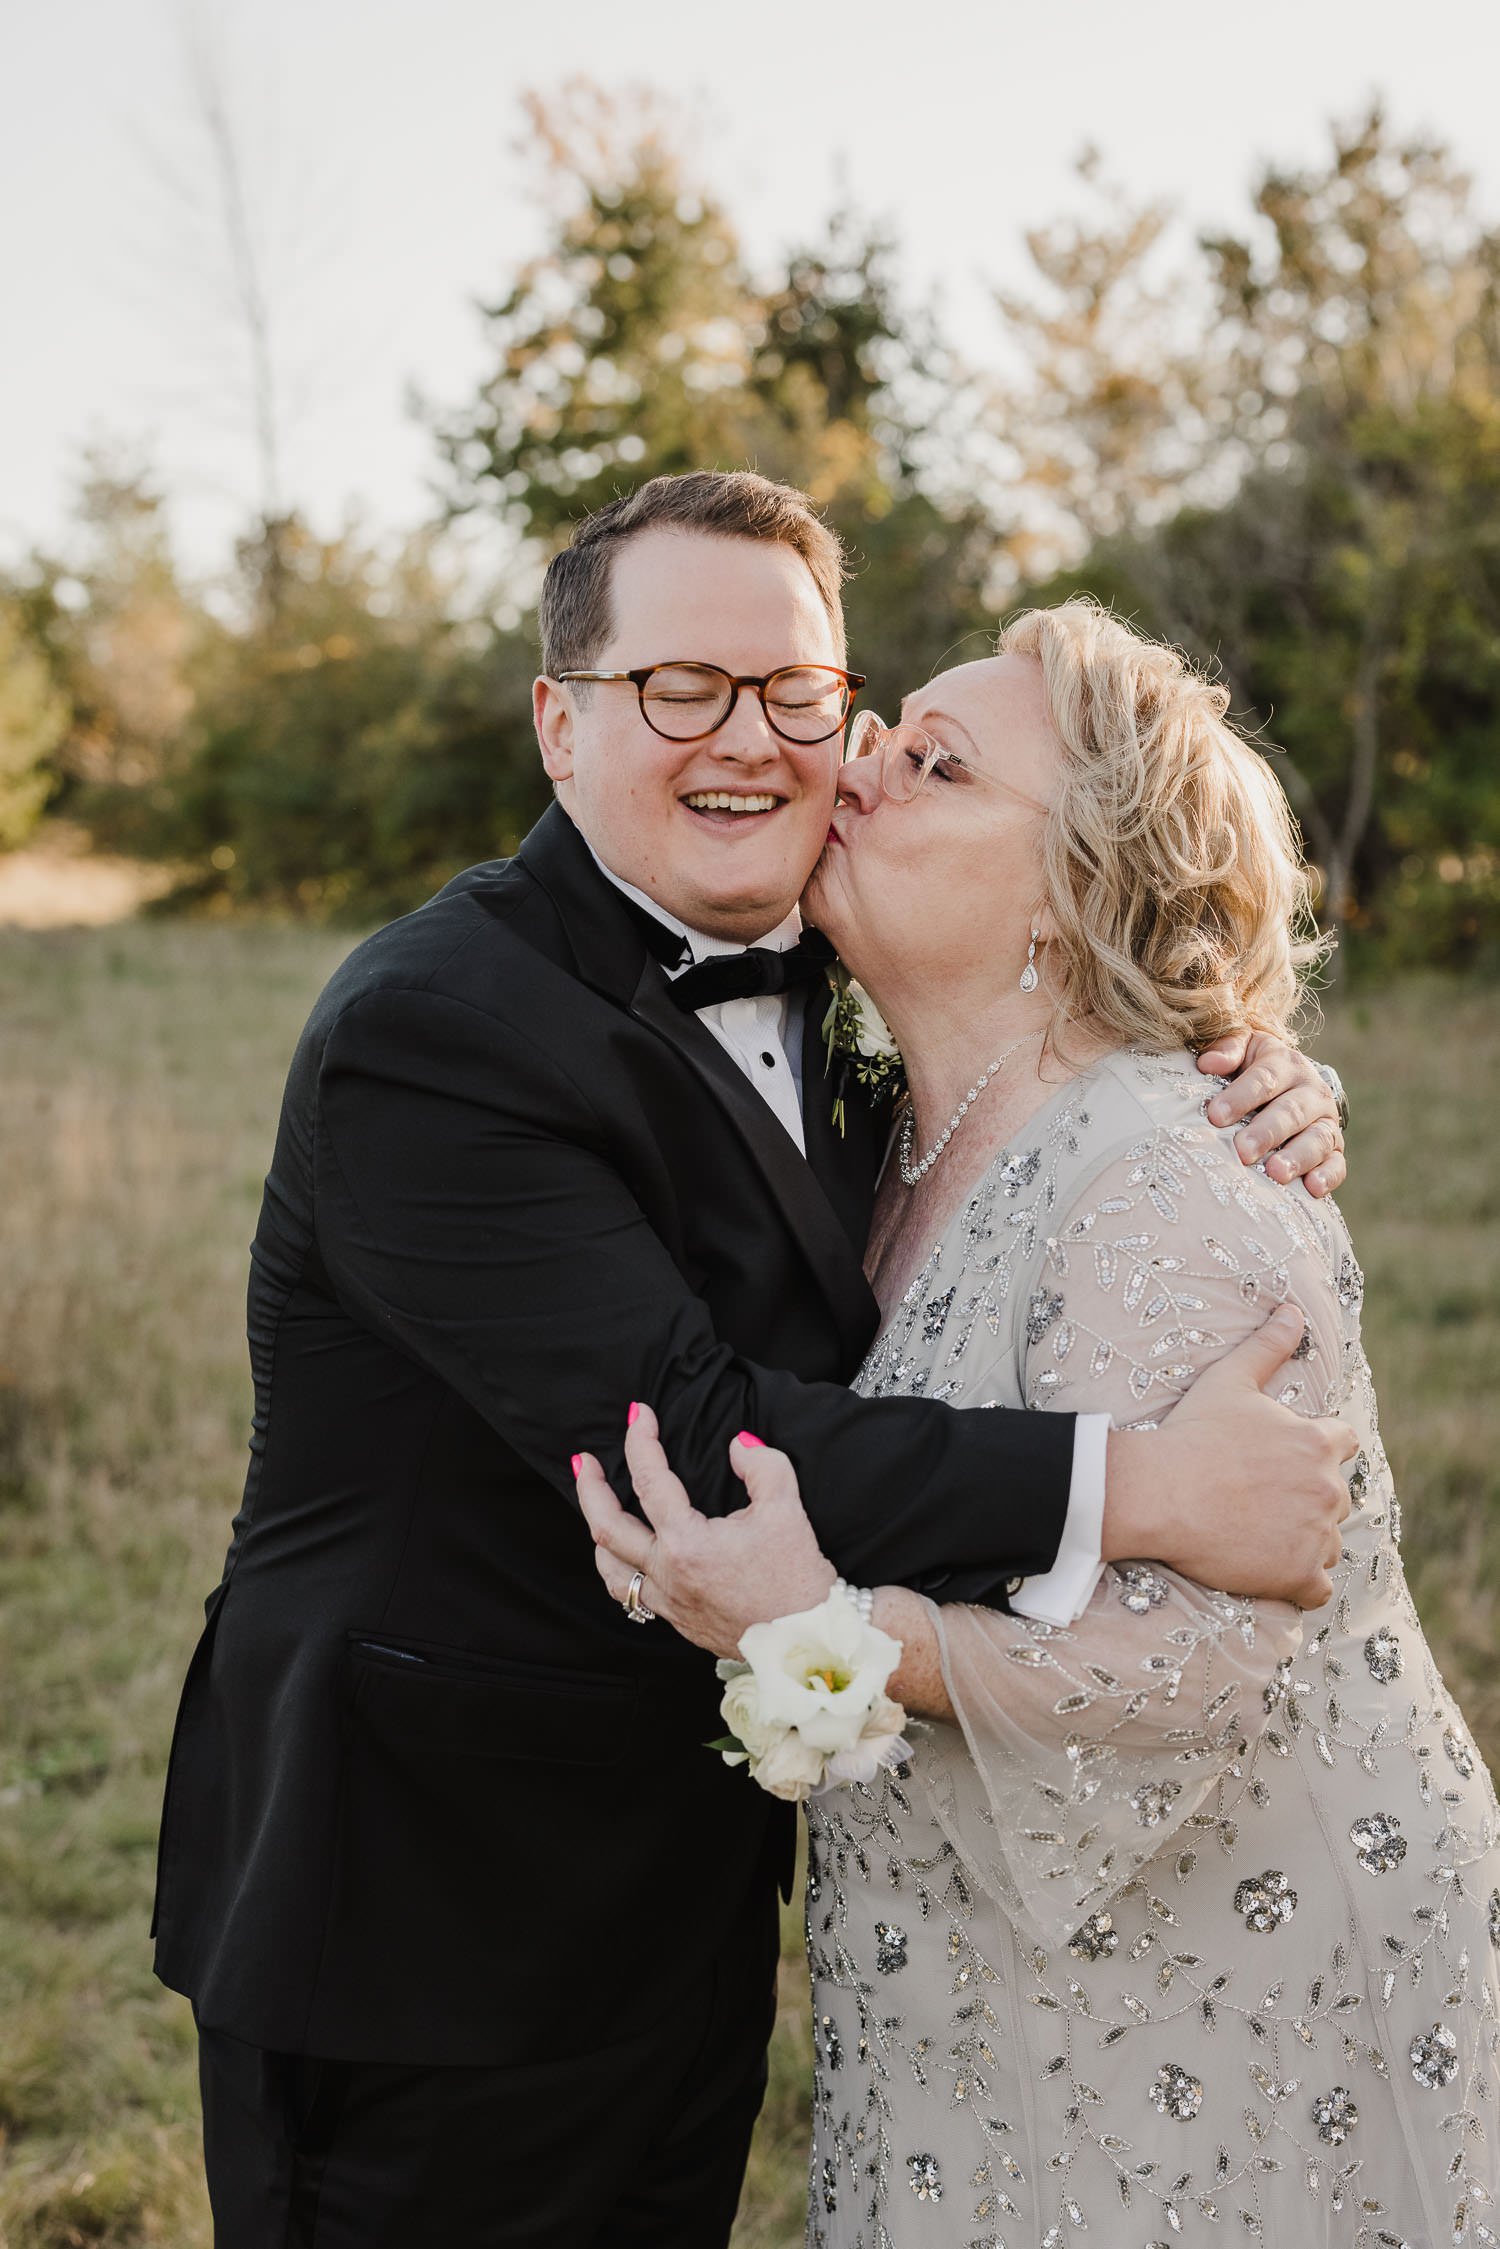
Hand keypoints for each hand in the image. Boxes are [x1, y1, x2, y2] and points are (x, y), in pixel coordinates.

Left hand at [574, 1403, 835, 1657]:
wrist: (805, 1642)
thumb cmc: (796, 1580)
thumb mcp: (787, 1508)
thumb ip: (761, 1464)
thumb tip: (737, 1446)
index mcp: (687, 1544)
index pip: (649, 1480)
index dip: (640, 1441)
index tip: (639, 1414)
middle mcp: (667, 1575)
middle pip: (606, 1527)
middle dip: (589, 1488)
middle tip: (583, 1460)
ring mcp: (669, 1603)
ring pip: (612, 1570)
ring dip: (597, 1534)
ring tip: (596, 1508)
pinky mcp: (679, 1621)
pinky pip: (633, 1595)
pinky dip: (622, 1569)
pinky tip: (628, 1557)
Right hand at [1104, 1304, 1357, 1608]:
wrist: (1159, 1493)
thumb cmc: (1191, 1434)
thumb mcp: (1229, 1380)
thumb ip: (1268, 1345)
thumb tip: (1293, 1309)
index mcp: (1317, 1443)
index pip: (1343, 1443)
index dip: (1316, 1451)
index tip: (1283, 1461)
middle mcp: (1327, 1489)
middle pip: (1335, 1498)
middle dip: (1306, 1500)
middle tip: (1258, 1501)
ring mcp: (1315, 1535)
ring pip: (1327, 1543)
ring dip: (1302, 1542)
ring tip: (1256, 1536)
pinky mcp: (1298, 1575)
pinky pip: (1318, 1588)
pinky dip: (1300, 1584)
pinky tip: (1269, 1571)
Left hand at [1196, 1030, 1345, 1196]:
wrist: (1290, 1084)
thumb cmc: (1253, 1069)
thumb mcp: (1243, 1050)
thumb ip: (1227, 1050)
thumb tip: (1208, 1063)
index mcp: (1286, 1064)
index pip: (1264, 1079)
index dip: (1240, 1097)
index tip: (1215, 1117)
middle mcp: (1312, 1091)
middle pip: (1290, 1112)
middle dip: (1266, 1133)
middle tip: (1242, 1152)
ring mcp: (1326, 1121)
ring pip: (1317, 1139)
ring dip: (1296, 1157)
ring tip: (1274, 1173)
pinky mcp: (1335, 1149)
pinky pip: (1337, 1164)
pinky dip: (1327, 1176)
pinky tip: (1312, 1189)